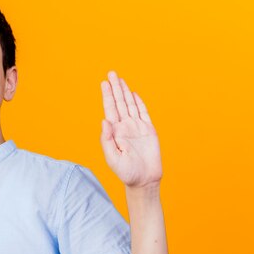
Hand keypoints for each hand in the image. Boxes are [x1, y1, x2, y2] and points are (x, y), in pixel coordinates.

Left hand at [100, 70, 161, 188]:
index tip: (104, 83)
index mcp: (115, 132)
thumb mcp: (113, 158)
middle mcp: (125, 127)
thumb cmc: (126, 172)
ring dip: (125, 92)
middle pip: (120, 103)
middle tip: (111, 73)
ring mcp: (137, 128)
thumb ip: (107, 140)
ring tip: (120, 79)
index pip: (110, 110)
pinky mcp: (149, 131)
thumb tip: (104, 121)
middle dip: (115, 88)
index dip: (108, 96)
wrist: (143, 180)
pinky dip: (139, 103)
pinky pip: (144, 113)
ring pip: (131, 105)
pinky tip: (134, 94)